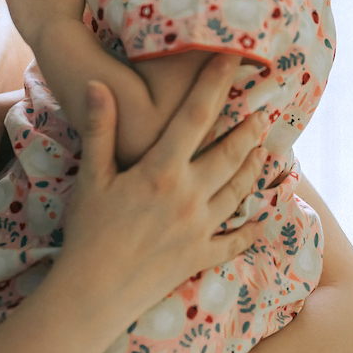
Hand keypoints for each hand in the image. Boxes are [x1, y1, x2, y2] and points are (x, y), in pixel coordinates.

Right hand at [58, 54, 273, 321]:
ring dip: (255, 168)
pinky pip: (234, 241)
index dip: (216, 83)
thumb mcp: (91, 177)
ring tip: (265, 151)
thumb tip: (100, 84)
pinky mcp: (201, 256)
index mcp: (162, 171)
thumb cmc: (86, 232)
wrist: (93, 294)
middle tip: (266, 110)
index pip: (196, 116)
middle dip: (249, 129)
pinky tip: (262, 222)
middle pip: (230, 153)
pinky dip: (251, 230)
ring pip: (239, 191)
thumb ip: (101, 129)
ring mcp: (199, 228)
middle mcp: (189, 196)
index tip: (234, 58)